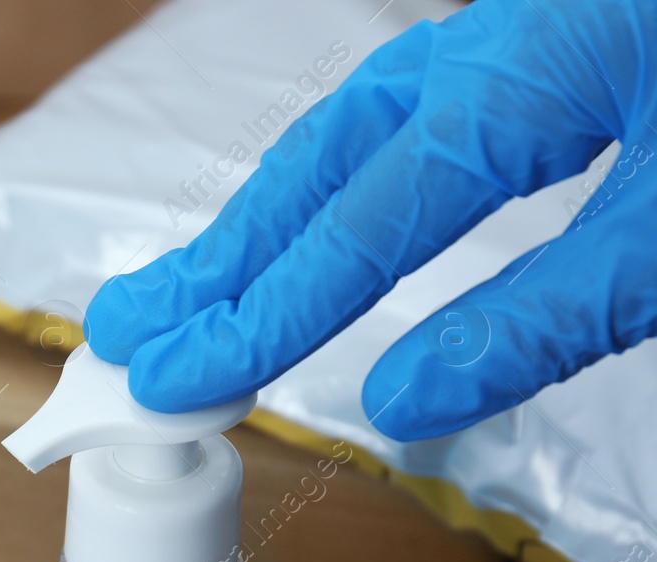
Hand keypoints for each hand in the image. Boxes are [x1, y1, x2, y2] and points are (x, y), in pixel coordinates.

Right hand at [84, 0, 656, 440]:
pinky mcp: (555, 56)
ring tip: (190, 288)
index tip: (175, 377)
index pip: (362, 217)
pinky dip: (342, 187)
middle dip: (221, 256)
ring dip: (265, 219)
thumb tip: (402, 400)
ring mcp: (522, 42)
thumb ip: (547, 313)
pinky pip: (410, 123)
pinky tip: (322, 225)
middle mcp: (499, 46)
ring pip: (355, 133)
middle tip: (125, 332)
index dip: (263, 308)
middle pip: (322, 158)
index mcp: (528, 77)